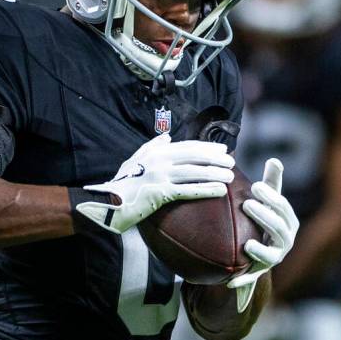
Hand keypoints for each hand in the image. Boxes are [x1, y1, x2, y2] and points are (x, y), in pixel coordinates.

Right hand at [75, 133, 234, 233]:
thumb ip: (152, 146)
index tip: (222, 150)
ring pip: (194, 172)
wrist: (108, 201)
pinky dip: (206, 190)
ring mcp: (160, 176)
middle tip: (232, 162)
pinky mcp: (161, 193)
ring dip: (215, 173)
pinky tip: (219, 191)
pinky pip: (188, 190)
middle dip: (215, 159)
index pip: (186, 146)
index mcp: (156, 151)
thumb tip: (167, 137)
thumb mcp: (135, 159)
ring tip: (230, 176)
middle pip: (194, 157)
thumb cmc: (122, 183)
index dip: (206, 148)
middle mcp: (160, 160)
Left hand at [228, 158, 298, 311]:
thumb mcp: (269, 200)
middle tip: (247, 204)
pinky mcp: (260, 272)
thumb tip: (275, 159)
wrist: (261, 247)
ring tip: (248, 245)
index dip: (271, 198)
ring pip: (270, 255)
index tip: (255, 186)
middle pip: (278, 229)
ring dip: (259, 250)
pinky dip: (242, 281)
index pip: (283, 208)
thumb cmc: (265, 216)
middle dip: (264, 217)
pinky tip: (229, 282)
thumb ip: (272, 182)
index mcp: (288, 221)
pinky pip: (252, 278)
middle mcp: (285, 241)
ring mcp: (274, 257)